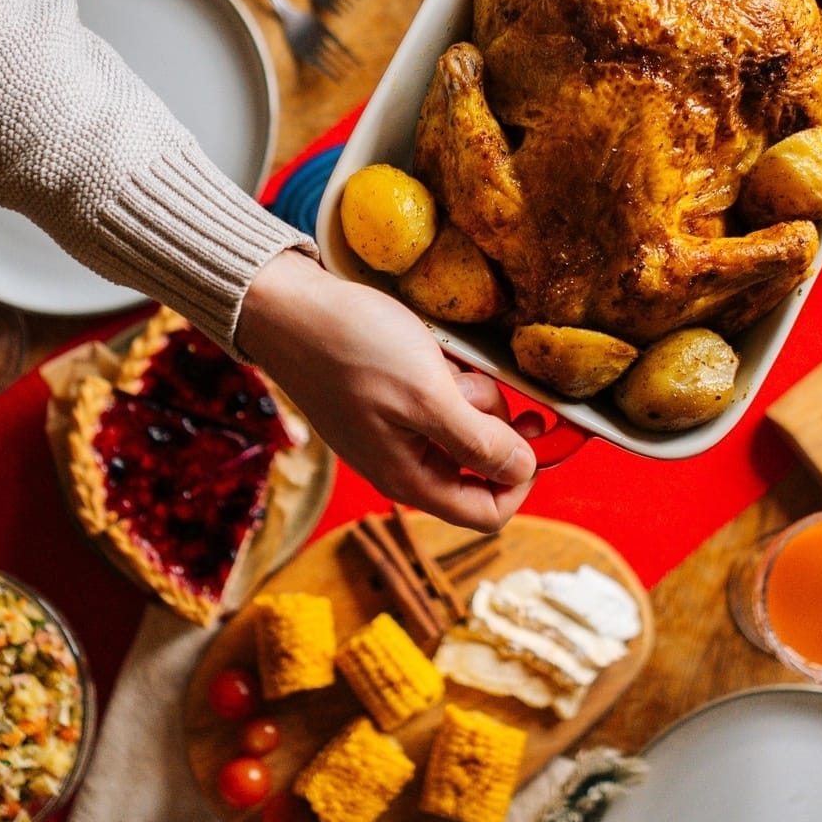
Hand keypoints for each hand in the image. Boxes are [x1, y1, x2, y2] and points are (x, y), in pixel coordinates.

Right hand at [238, 249, 536, 530]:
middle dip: (490, 425)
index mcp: (410, 479)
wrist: (288, 309)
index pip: (488, 513)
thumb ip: (479, 442)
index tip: (533, 433)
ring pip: (461, 430)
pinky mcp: (388, 403)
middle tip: (474, 383)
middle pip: (478, 468)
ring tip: (440, 363)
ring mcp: (394, 433)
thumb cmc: (353, 350)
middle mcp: (403, 465)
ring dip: (466, 396)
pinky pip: (437, 403)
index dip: (519, 479)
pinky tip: (425, 354)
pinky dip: (445, 381)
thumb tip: (523, 470)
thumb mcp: (429, 397)